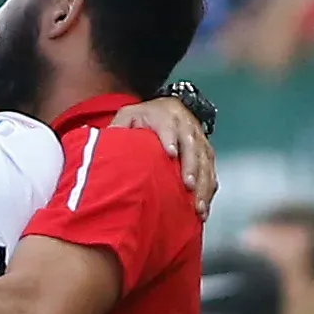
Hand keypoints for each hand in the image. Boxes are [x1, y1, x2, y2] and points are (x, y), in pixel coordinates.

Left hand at [110, 97, 217, 219]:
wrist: (167, 107)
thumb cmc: (144, 116)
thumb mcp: (128, 115)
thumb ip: (118, 128)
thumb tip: (103, 146)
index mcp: (165, 116)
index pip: (169, 126)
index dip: (170, 138)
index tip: (171, 154)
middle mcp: (186, 126)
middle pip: (192, 146)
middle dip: (192, 166)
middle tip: (188, 185)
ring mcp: (199, 139)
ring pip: (205, 161)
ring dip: (203, 183)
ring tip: (197, 204)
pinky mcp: (205, 151)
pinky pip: (211, 170)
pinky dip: (208, 189)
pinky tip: (203, 206)